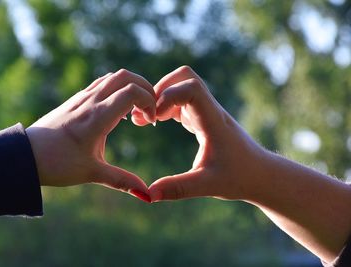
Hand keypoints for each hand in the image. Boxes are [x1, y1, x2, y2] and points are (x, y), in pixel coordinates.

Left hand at [26, 69, 155, 201]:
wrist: (24, 156)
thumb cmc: (57, 164)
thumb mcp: (93, 173)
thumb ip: (123, 181)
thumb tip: (147, 196)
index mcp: (97, 117)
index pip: (132, 91)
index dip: (149, 102)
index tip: (151, 122)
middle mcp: (90, 101)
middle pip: (125, 76)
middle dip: (145, 87)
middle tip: (150, 109)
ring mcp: (81, 97)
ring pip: (112, 77)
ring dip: (130, 86)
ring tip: (135, 111)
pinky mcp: (75, 99)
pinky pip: (101, 84)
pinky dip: (117, 89)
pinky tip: (117, 112)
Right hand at [134, 66, 266, 201]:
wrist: (260, 174)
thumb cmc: (239, 178)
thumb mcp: (207, 186)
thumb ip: (177, 188)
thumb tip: (148, 195)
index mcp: (212, 120)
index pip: (191, 87)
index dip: (168, 95)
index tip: (154, 118)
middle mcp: (210, 110)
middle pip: (185, 76)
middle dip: (160, 89)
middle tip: (146, 113)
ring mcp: (206, 112)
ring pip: (182, 86)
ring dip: (161, 97)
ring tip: (144, 120)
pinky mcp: (203, 119)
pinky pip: (182, 101)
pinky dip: (166, 106)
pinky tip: (155, 122)